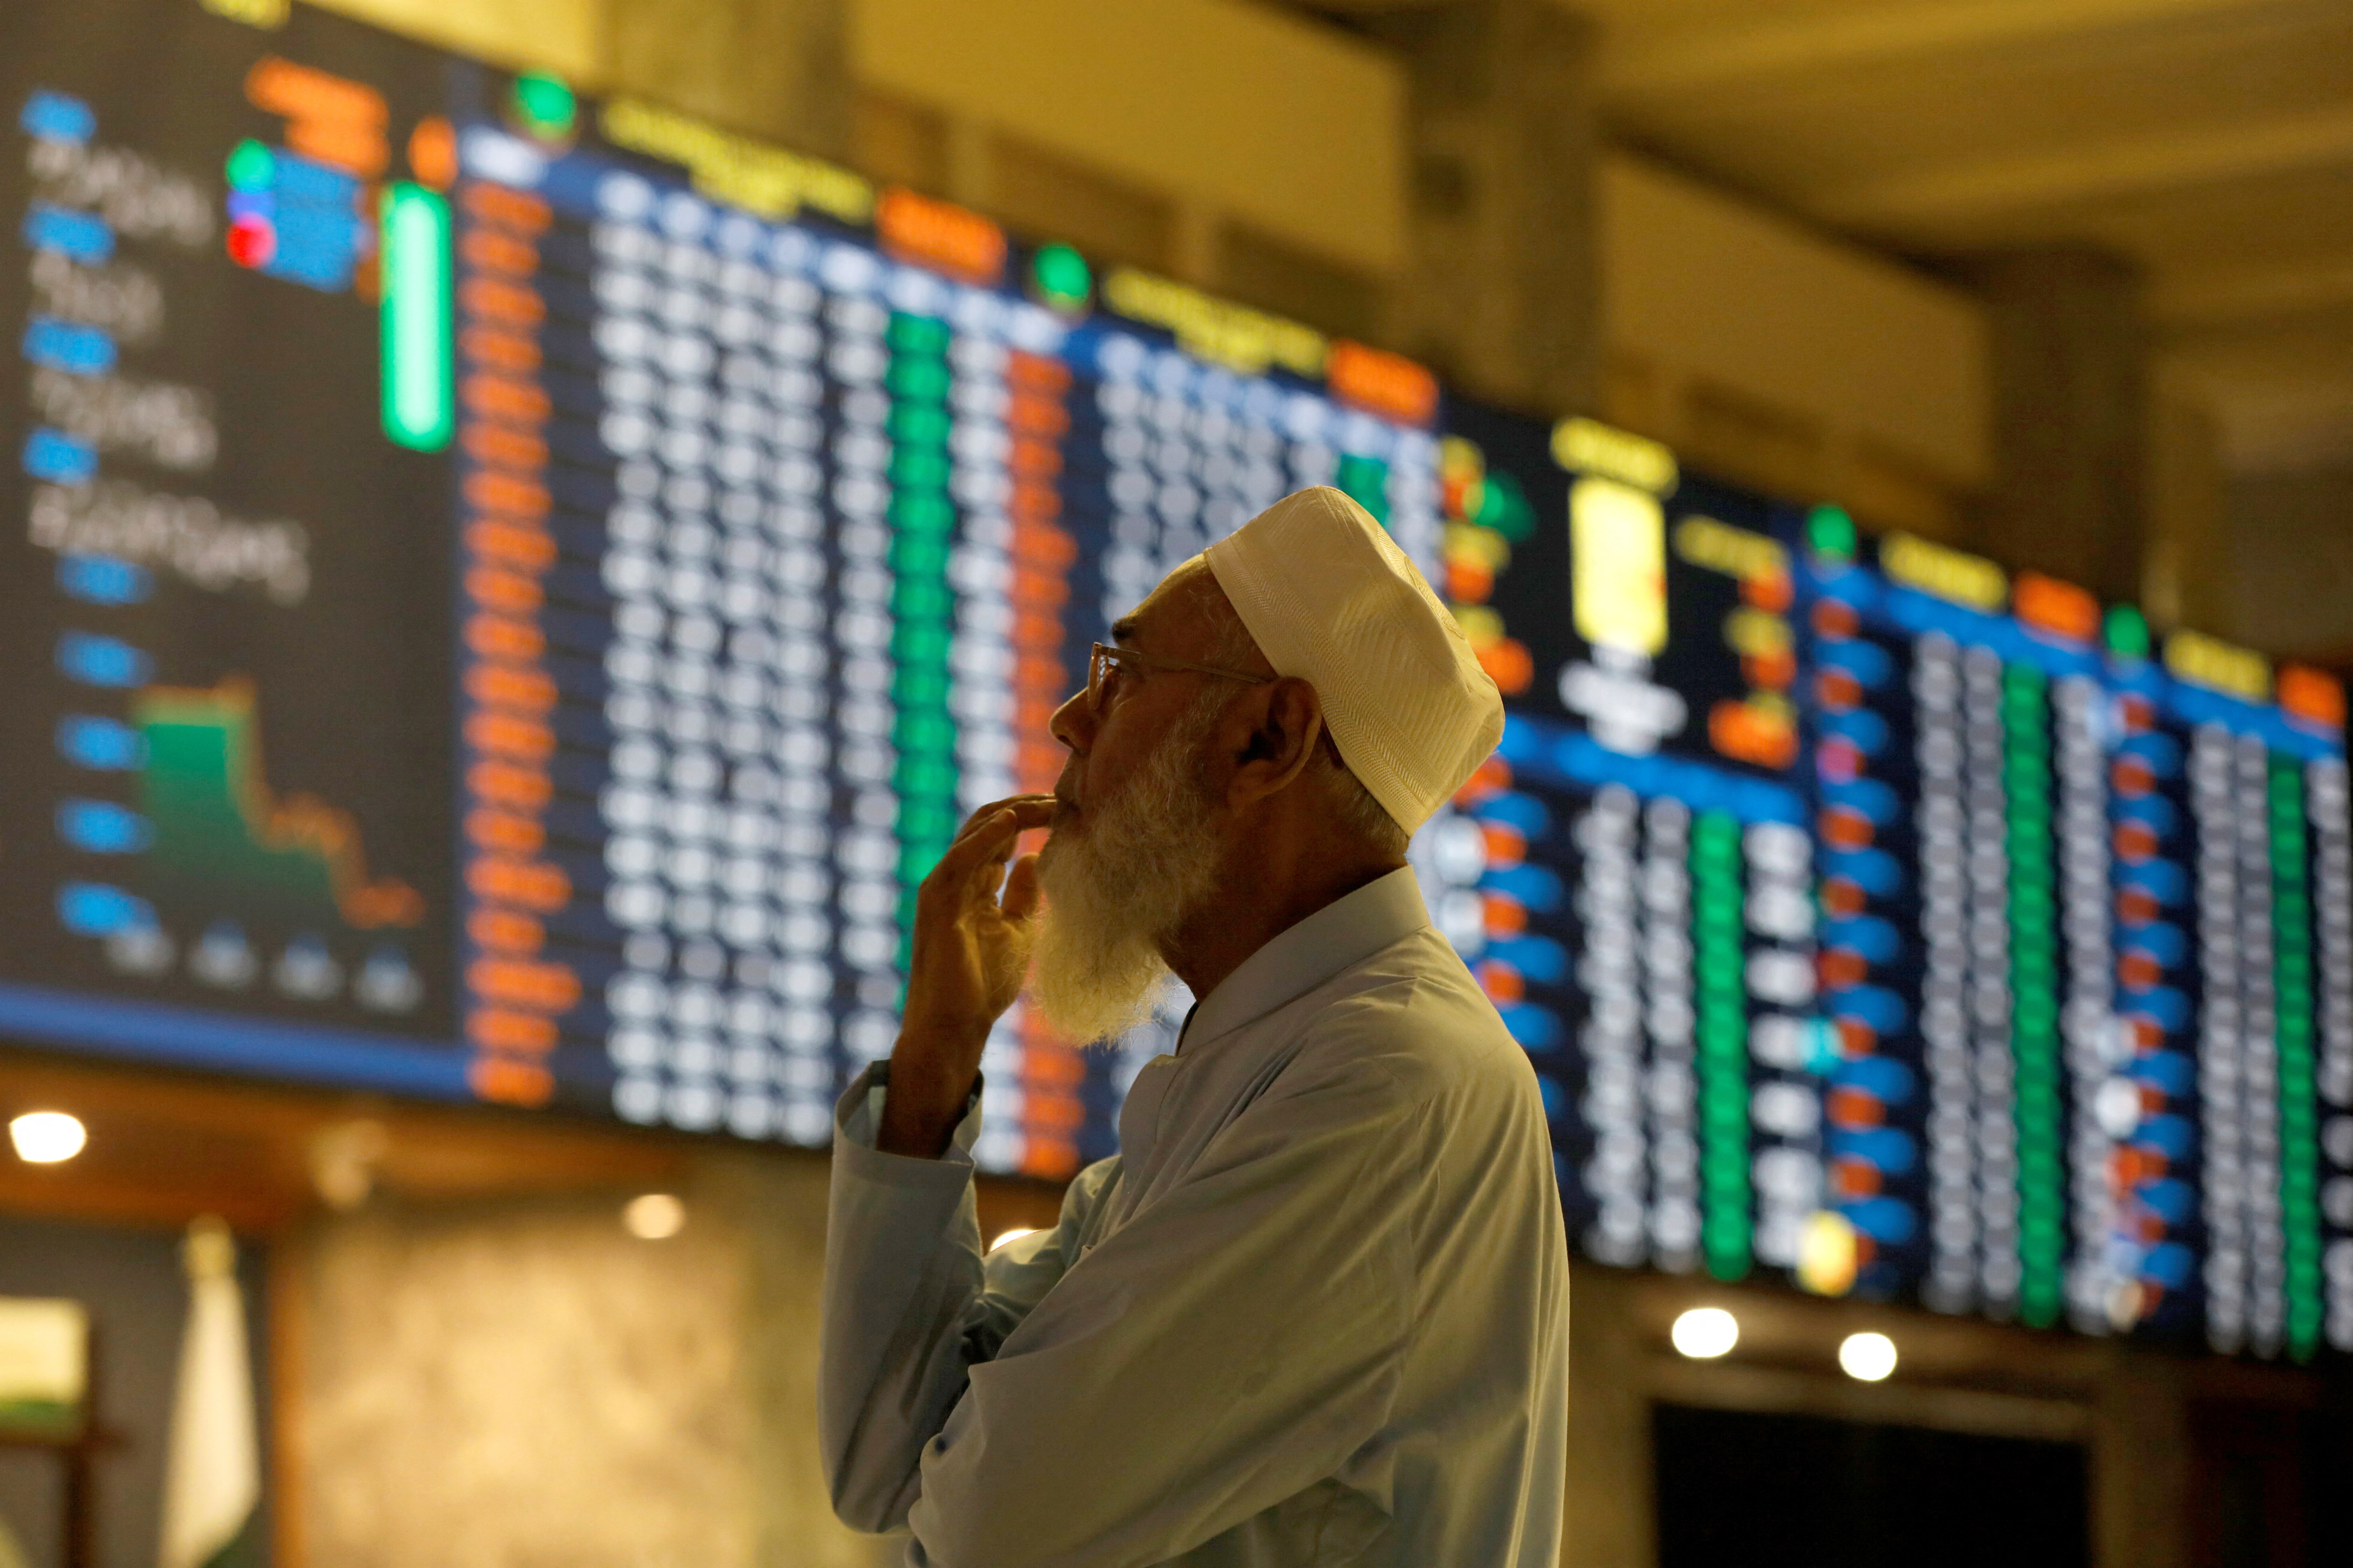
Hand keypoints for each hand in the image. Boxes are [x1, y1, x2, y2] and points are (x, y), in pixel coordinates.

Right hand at [878, 795, 1055, 1156]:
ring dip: (1014, 812)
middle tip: (1065, 795)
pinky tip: (1012, 820)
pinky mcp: (937, 901)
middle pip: (989, 825)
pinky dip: (986, 836)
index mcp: (973, 885)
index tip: (1069, 807)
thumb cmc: (982, 985)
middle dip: (1026, 806)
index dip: (1032, 816)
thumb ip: (1022, 895)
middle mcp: (955, 879)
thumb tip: (1035, 858)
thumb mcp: (1017, 931)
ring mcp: (943, 887)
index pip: (1001, 835)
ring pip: (976, 832)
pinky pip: (962, 858)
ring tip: (1050, 801)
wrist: (956, 1026)